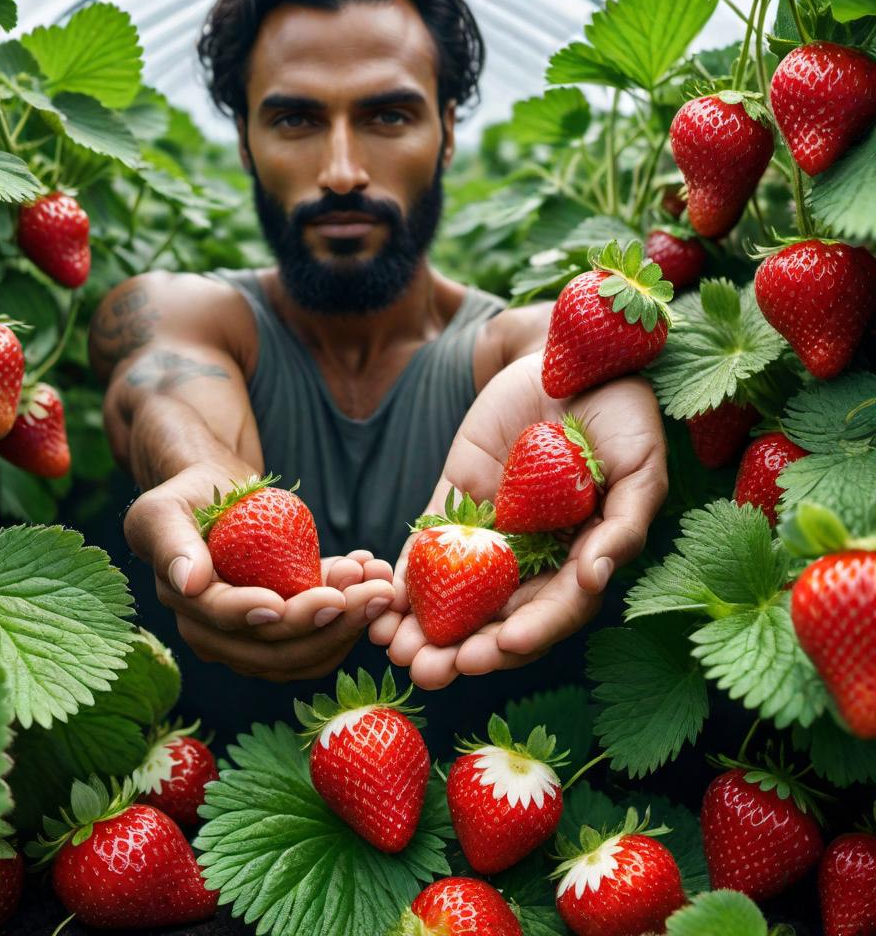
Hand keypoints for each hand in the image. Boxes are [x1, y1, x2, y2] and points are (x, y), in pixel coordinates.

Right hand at [124, 466, 395, 681]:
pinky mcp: (287, 629)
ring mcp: (254, 638)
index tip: (309, 600)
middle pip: (275, 649)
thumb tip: (190, 582)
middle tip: (374, 593)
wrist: (219, 496)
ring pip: (306, 652)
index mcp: (187, 606)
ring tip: (382, 586)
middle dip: (329, 625)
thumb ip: (171, 543)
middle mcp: (217, 635)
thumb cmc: (190, 494)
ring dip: (350, 625)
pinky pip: (323, 636)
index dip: (266, 614)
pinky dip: (354, 616)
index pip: (226, 619)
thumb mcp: (164, 509)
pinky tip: (375, 578)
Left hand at [369, 354, 666, 688]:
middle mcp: (534, 554)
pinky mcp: (457, 498)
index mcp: (581, 556)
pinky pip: (430, 541)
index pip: (551, 612)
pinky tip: (385, 594)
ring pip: (457, 591)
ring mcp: (493, 529)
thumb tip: (595, 579)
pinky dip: (408, 571)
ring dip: (425, 624)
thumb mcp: (639, 466)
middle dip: (462, 648)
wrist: (573, 354)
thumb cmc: (622, 412)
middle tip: (427, 671)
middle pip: (495, 615)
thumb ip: (622, 524)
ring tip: (393, 646)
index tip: (496, 650)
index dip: (526, 634)